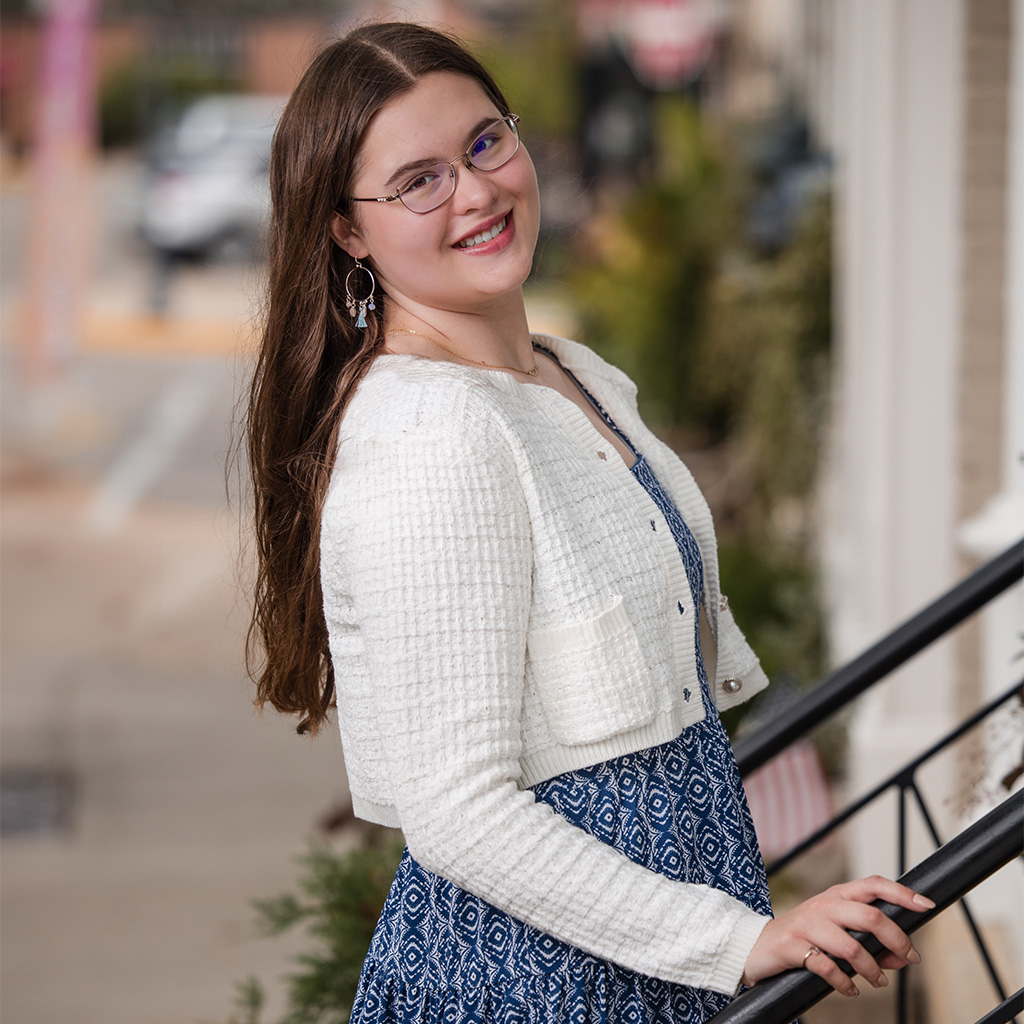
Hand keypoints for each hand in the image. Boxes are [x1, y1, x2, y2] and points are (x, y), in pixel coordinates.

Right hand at [741, 876, 934, 996]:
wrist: (758, 945)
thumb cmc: (806, 938)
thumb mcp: (838, 933)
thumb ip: (871, 943)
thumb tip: (903, 957)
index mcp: (837, 895)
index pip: (873, 884)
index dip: (901, 893)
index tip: (926, 905)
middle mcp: (824, 905)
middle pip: (870, 915)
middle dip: (896, 940)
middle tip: (909, 959)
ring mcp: (807, 925)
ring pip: (851, 945)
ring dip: (872, 969)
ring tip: (878, 982)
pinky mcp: (793, 946)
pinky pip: (826, 967)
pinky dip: (844, 983)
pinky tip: (849, 989)